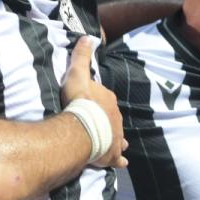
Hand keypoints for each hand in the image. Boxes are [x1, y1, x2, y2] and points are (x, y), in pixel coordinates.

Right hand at [61, 37, 126, 167]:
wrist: (83, 128)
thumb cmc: (80, 102)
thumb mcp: (78, 74)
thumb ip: (81, 57)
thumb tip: (87, 37)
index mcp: (109, 99)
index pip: (105, 97)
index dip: (97, 100)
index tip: (90, 102)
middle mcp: (116, 118)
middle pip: (112, 117)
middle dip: (107, 120)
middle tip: (97, 123)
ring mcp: (116, 136)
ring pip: (118, 137)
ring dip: (115, 138)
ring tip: (112, 142)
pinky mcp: (112, 153)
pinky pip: (118, 157)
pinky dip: (119, 159)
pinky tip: (122, 162)